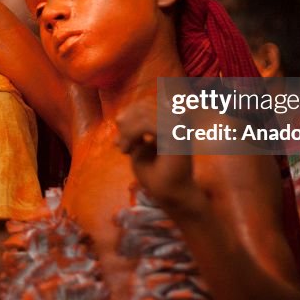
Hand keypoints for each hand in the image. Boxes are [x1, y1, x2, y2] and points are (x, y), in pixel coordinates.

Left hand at [115, 101, 205, 217]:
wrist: (170, 195)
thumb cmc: (156, 174)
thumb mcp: (139, 146)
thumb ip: (132, 130)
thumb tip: (119, 116)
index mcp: (172, 119)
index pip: (145, 104)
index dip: (128, 117)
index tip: (119, 139)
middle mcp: (179, 117)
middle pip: (143, 106)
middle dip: (125, 124)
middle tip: (119, 144)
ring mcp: (180, 123)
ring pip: (143, 113)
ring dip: (127, 132)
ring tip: (124, 150)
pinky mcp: (177, 134)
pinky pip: (147, 124)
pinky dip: (131, 135)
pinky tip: (127, 151)